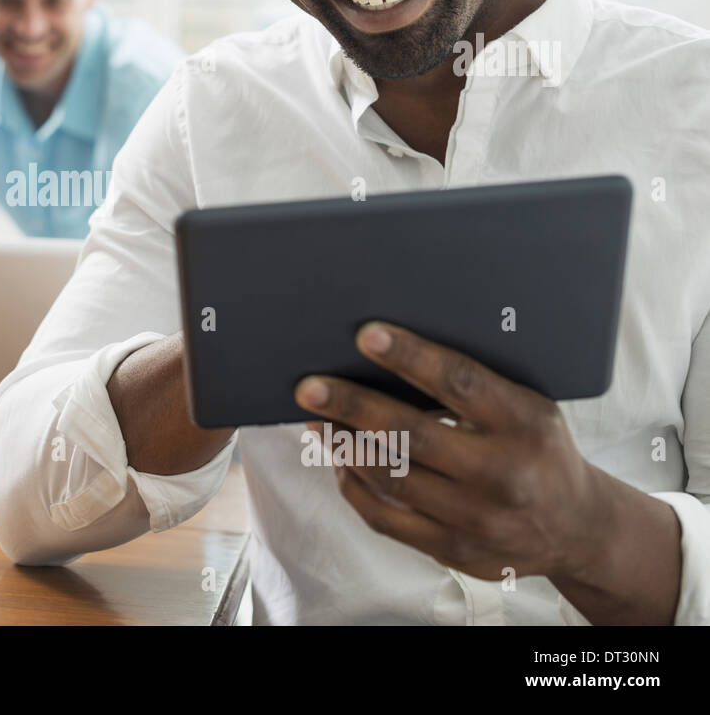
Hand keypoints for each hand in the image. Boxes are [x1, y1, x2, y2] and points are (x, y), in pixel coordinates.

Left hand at [293, 320, 604, 582]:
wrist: (577, 528)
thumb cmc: (538, 449)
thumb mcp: (527, 406)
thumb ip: (474, 385)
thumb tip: (391, 350)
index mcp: (525, 423)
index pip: (459, 382)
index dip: (410, 356)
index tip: (366, 335)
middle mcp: (502, 473)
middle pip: (411, 435)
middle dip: (352, 406)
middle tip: (309, 387)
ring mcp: (477, 518)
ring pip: (391, 478)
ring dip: (344, 444)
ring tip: (316, 417)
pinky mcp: (455, 550)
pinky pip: (386, 517)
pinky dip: (354, 484)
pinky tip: (341, 459)